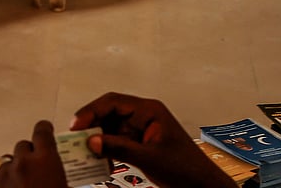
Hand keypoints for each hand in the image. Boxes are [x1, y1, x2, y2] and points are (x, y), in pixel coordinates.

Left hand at [0, 120, 67, 187]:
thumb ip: (64, 182)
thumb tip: (65, 183)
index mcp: (46, 161)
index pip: (42, 132)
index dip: (44, 130)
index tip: (45, 130)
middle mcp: (22, 162)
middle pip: (22, 146)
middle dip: (28, 155)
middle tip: (34, 170)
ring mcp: (1, 174)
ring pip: (4, 161)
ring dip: (11, 169)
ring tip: (17, 183)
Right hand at [72, 93, 236, 187]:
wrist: (204, 187)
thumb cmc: (186, 168)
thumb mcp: (149, 158)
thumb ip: (119, 147)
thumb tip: (92, 141)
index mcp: (149, 110)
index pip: (112, 102)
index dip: (91, 111)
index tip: (77, 126)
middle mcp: (143, 116)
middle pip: (109, 113)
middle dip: (92, 126)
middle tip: (76, 139)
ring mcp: (141, 129)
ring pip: (110, 129)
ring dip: (98, 140)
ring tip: (86, 151)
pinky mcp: (140, 143)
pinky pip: (117, 142)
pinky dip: (107, 150)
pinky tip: (100, 160)